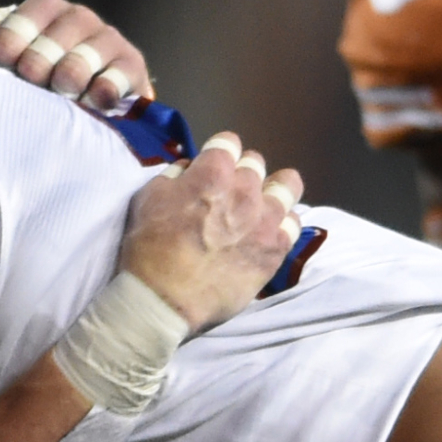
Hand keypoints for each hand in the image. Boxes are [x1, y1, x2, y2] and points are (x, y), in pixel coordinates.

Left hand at [0, 0, 151, 110]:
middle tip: (30, 75)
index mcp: (49, 12)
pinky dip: (110, 85)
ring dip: (75, 67)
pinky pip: (123, 72)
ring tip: (61, 88)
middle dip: (45, 51)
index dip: (19, 29)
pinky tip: (97, 100)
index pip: (37, 8)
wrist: (84, 104)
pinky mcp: (132, 69)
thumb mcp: (10, 56)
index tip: (1, 55)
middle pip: (68, 25)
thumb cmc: (36, 77)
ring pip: (95, 47)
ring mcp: (109, 42)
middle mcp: (81, 20)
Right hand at [118, 132, 303, 330]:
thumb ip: (173, 176)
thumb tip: (189, 170)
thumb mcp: (147, 198)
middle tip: (227, 193)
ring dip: (272, 189)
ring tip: (261, 204)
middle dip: (240, 172)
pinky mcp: (276, 249)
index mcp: (212, 172)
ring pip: (287, 186)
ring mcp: (265, 219)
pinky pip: (294, 223)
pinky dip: (282, 222)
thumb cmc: (149, 247)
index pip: (228, 142)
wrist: (165, 299)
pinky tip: (268, 230)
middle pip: (255, 163)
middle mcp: (245, 189)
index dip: (218, 152)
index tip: (211, 166)